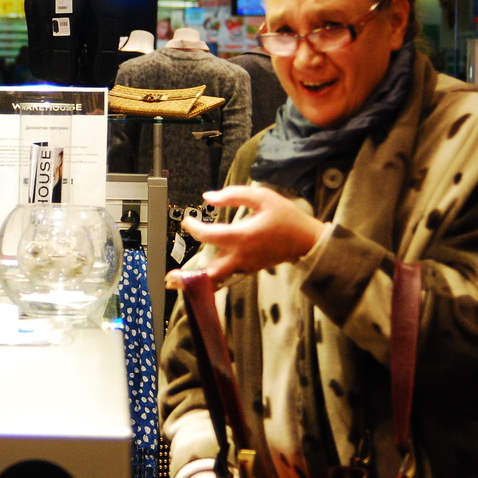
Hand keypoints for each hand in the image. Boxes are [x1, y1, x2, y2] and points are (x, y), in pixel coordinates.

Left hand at [165, 184, 323, 287]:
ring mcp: (245, 267)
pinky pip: (227, 279)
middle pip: (211, 273)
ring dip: (196, 283)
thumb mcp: (263, 197)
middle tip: (170, 278)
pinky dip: (211, 282)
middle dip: (189, 277)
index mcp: (244, 237)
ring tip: (175, 282)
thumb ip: (234, 195)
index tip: (186, 221)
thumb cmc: (286, 217)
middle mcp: (242, 256)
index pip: (210, 236)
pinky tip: (196, 282)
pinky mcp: (249, 271)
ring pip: (217, 280)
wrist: (308, 241)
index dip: (194, 228)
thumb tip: (208, 197)